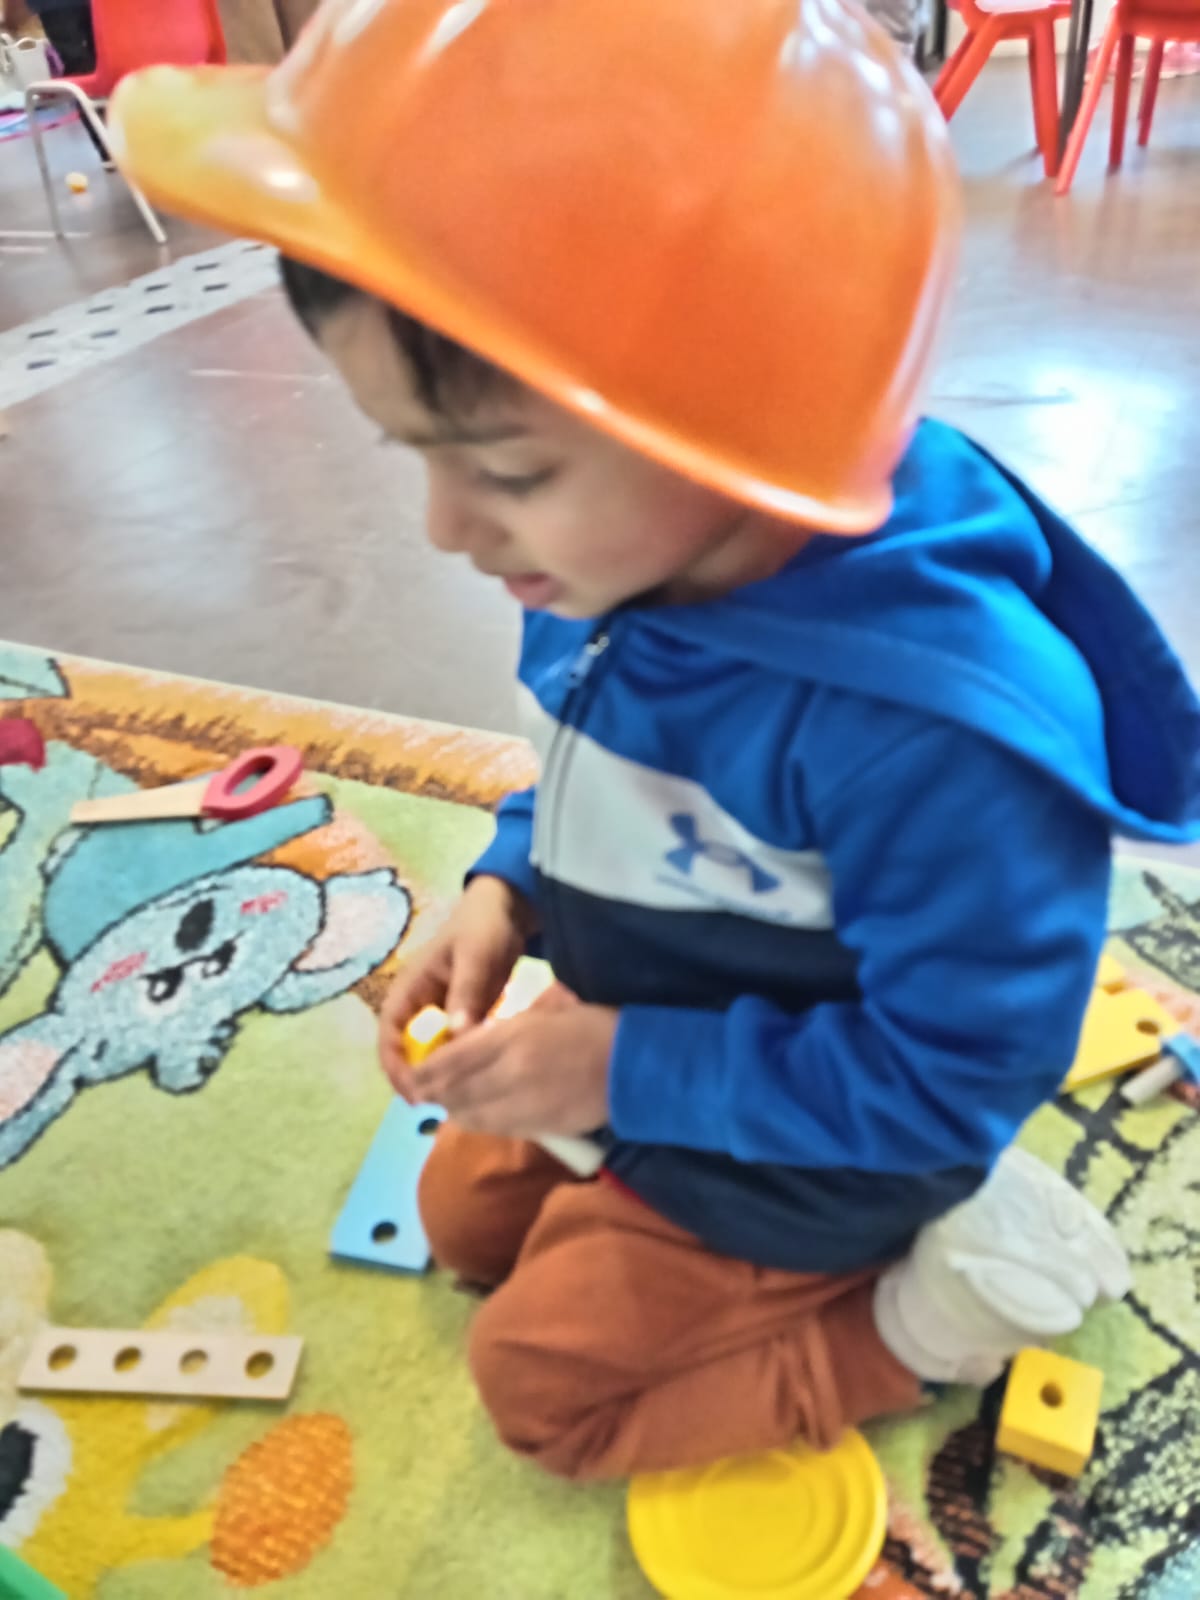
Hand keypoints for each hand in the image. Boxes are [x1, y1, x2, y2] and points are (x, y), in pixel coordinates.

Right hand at [378, 875, 536, 1098]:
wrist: (509, 908)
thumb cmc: (484, 926)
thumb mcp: (476, 956)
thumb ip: (467, 992)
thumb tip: (457, 1035)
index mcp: (410, 988)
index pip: (389, 1035)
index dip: (395, 1066)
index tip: (414, 1093)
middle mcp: (421, 1005)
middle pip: (408, 1052)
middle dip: (419, 1080)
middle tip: (442, 1107)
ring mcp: (442, 1012)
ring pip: (433, 1053)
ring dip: (441, 1077)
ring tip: (461, 1101)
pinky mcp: (464, 1016)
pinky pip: (456, 1047)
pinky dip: (462, 1065)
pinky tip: (479, 1081)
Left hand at [413, 1003, 617, 1137]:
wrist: (637, 1065)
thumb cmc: (595, 1026)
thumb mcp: (547, 1011)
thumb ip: (506, 1027)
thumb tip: (472, 1039)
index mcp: (512, 1038)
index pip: (454, 1060)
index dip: (428, 1070)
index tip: (415, 1073)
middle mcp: (511, 1074)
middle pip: (457, 1092)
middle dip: (436, 1093)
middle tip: (424, 1092)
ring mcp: (525, 1106)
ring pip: (473, 1115)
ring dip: (456, 1110)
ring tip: (448, 1104)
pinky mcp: (541, 1128)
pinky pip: (498, 1129)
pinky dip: (481, 1122)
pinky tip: (477, 1116)